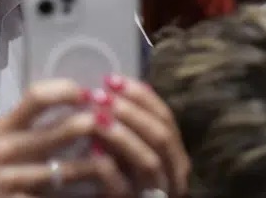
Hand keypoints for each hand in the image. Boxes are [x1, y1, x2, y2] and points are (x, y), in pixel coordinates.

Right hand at [0, 80, 132, 196]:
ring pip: (69, 171)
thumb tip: (75, 101)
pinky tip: (99, 192)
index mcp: (2, 128)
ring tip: (116, 161)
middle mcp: (5, 152)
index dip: (67, 90)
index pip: (37, 97)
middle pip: (61, 131)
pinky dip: (84, 196)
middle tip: (115, 125)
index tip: (88, 94)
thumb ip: (27, 124)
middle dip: (95, 125)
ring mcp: (11, 182)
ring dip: (99, 164)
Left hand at [93, 75, 189, 197]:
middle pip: (162, 135)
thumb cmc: (119, 178)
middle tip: (101, 96)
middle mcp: (174, 175)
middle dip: (131, 112)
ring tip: (96, 118)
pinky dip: (108, 166)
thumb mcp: (126, 147)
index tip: (112, 79)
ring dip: (121, 136)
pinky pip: (124, 187)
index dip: (140, 96)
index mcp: (175, 155)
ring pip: (148, 160)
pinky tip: (91, 150)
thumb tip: (116, 85)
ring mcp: (159, 193)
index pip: (165, 117)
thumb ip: (127, 123)